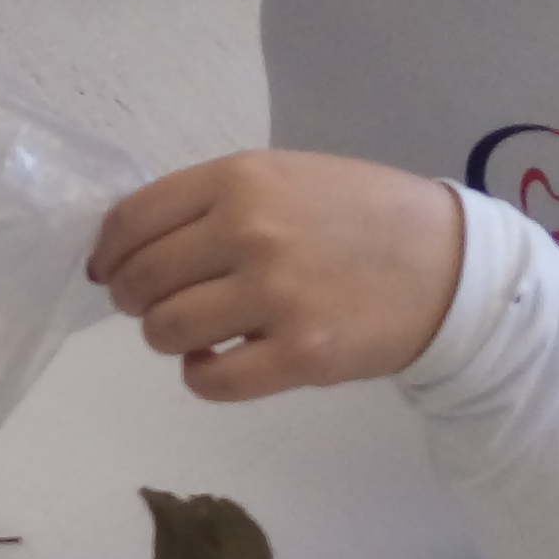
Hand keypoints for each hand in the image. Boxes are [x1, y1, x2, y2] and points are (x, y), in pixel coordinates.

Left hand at [89, 150, 464, 403]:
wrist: (449, 263)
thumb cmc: (359, 215)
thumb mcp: (283, 177)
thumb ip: (210, 203)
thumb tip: (125, 249)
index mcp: (240, 178)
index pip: (131, 221)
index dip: (108, 254)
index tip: (110, 272)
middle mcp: (249, 231)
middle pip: (141, 282)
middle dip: (137, 300)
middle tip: (161, 305)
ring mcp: (275, 295)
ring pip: (165, 332)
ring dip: (170, 338)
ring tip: (202, 332)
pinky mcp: (300, 354)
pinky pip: (210, 381)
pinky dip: (203, 376)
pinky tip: (224, 361)